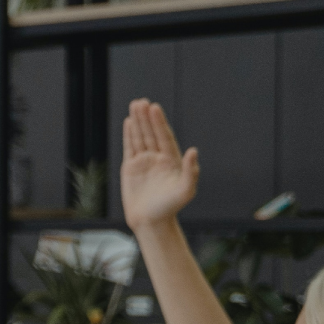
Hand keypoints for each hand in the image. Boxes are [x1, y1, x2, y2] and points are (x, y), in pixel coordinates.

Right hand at [120, 99, 197, 228]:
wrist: (150, 221)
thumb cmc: (170, 207)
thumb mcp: (185, 190)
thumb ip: (191, 171)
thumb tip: (194, 150)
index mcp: (172, 160)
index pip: (164, 137)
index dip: (159, 122)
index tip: (155, 108)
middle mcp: (158, 158)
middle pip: (152, 133)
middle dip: (147, 117)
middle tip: (142, 101)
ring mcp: (144, 162)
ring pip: (140, 137)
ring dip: (138, 122)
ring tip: (135, 105)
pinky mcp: (130, 168)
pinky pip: (130, 147)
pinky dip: (129, 134)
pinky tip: (129, 122)